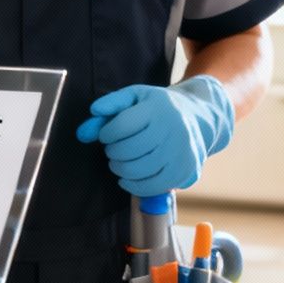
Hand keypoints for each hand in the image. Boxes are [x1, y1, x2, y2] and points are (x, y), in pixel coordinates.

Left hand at [76, 77, 235, 196]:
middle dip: (112, 152)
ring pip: (139, 170)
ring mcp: (181, 152)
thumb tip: (83, 131)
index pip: (121, 126)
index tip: (106, 135)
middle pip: (128, 150)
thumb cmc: (159, 107)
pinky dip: (134, 186)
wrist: (200, 117)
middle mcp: (172, 129)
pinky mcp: (185, 171)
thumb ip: (109, 106)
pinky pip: (153, 186)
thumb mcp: (136, 96)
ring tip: (119, 162)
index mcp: (158, 107)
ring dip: (120, 169)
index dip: (106, 134)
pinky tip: (127, 178)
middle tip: (113, 149)